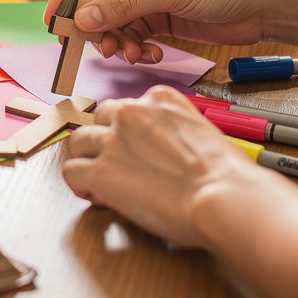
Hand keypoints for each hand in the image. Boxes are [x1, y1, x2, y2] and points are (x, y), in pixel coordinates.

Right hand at [45, 0, 273, 63]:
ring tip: (126, 53)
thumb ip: (121, 7)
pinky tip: (148, 53)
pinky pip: (130, 31)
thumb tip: (81, 19)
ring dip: (113, 39)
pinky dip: (133, 45)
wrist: (265, 3)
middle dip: (90, 22)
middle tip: (85, 46)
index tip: (54, 18)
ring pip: (110, 18)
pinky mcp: (158, 14)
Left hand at [63, 86, 256, 247]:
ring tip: (103, 180)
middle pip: (99, 120)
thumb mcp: (202, 134)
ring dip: (88, 159)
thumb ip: (175, 132)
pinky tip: (96, 196)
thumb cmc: (226, 176)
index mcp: (160, 99)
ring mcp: (113, 141)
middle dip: (105, 141)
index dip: (130, 132)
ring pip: (78, 142)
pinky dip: (80, 185)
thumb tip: (163, 152)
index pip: (129, 108)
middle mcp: (132, 113)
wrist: (224, 197)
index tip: (139, 151)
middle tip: (118, 164)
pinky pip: (70, 172)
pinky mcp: (100, 172)